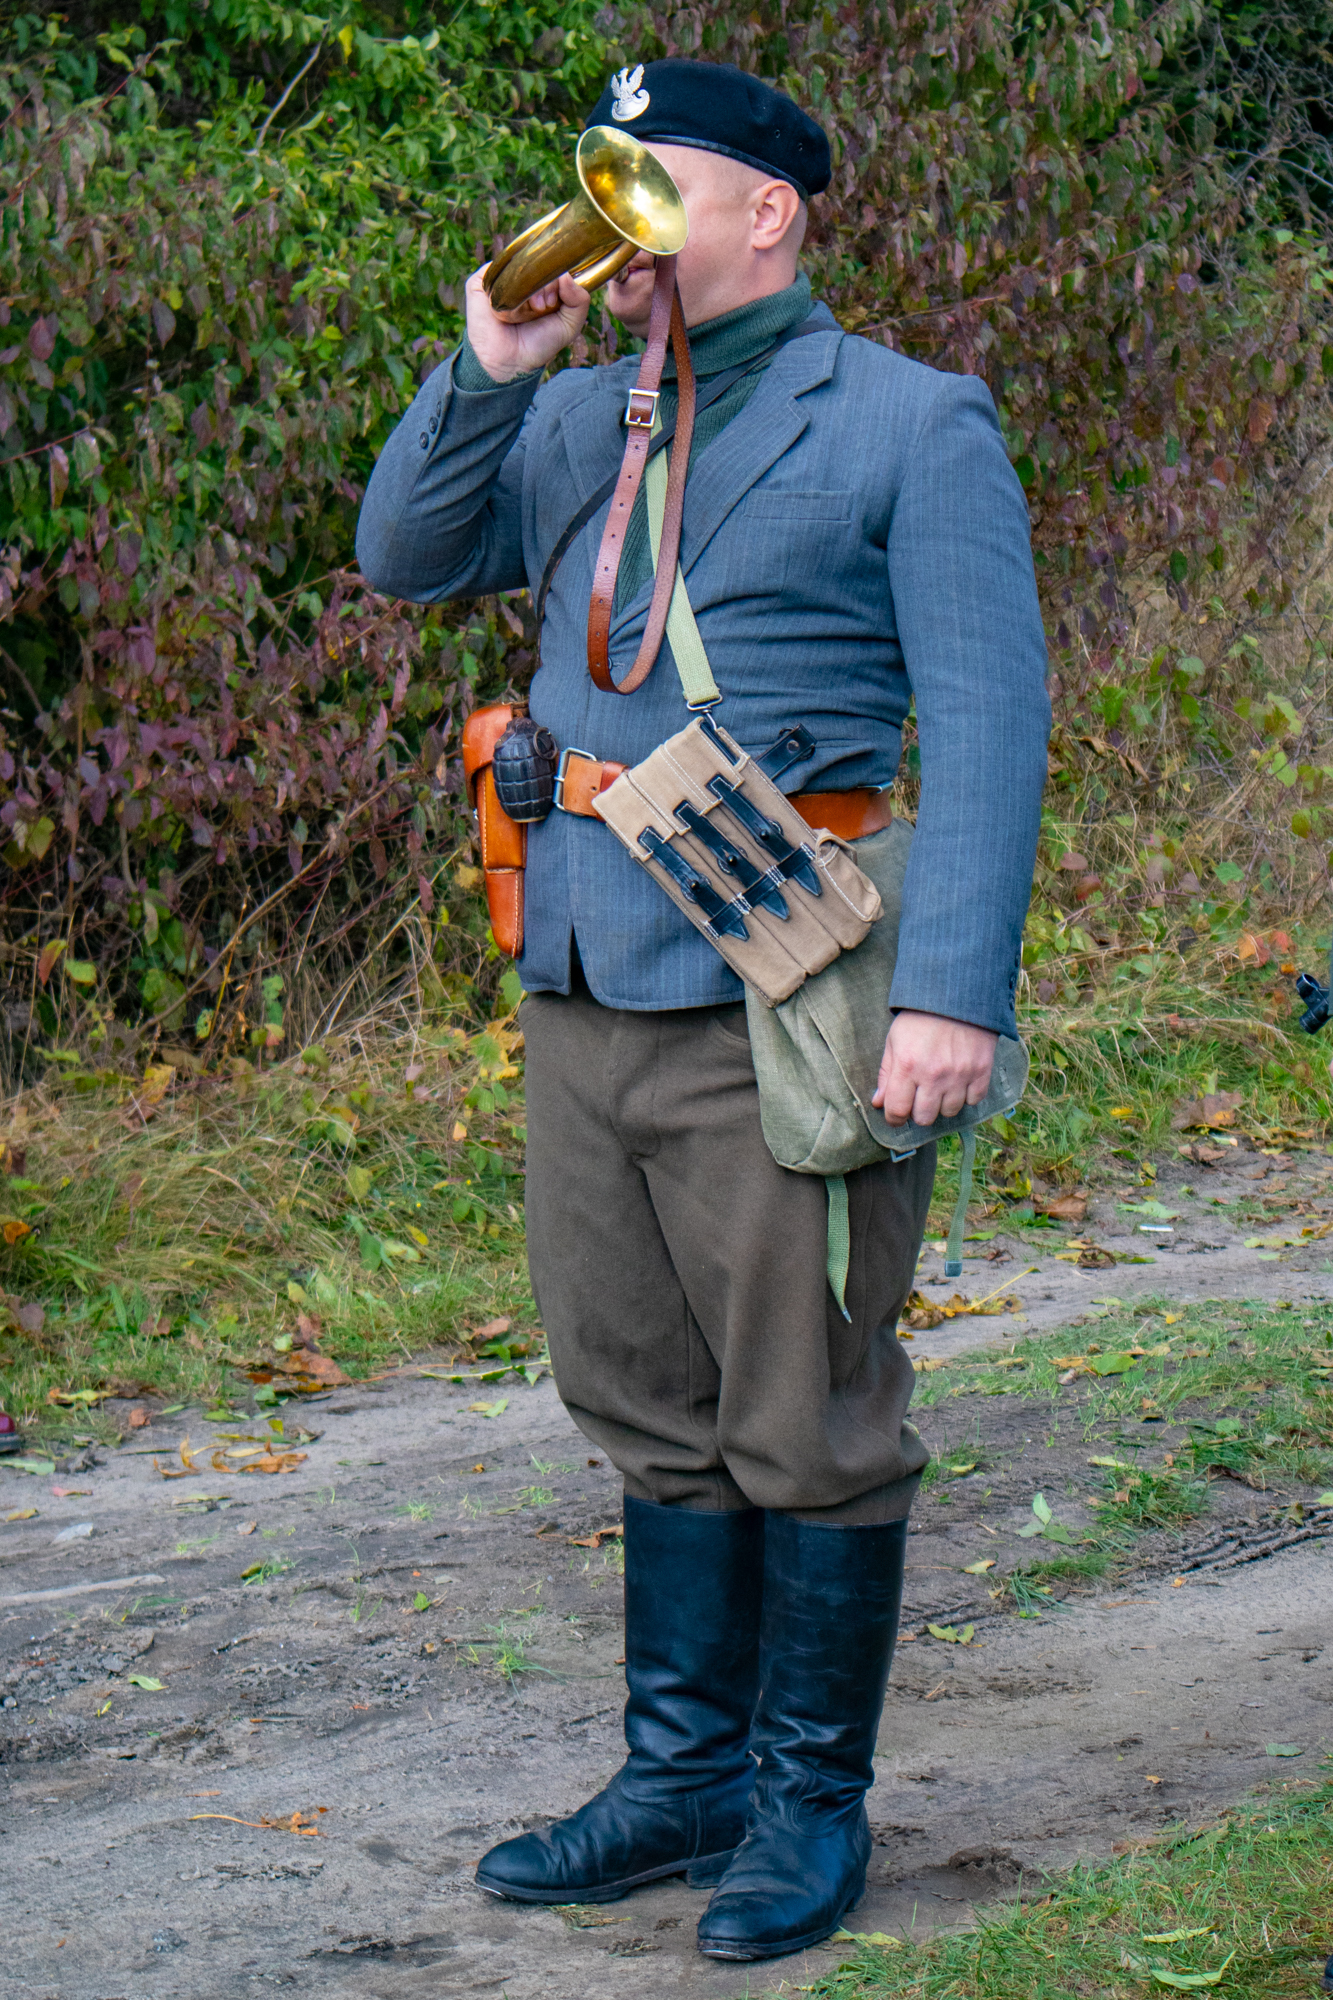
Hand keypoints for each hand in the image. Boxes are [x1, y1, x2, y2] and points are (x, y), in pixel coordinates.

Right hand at [464, 265, 590, 383]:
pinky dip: (505, 290)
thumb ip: (580, 301)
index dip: (557, 279)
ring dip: (526, 289)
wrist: (511, 362)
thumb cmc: (539, 344)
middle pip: (536, 262)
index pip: (552, 263)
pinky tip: (509, 308)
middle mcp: (520, 277)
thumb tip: (566, 274)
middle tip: (540, 308)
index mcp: (541, 282)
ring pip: (516, 267)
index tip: (553, 303)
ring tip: (529, 309)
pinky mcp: (479, 283)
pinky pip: (495, 273)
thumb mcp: (569, 325)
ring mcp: (500, 278)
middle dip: (544, 286)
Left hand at [872, 1010, 997, 1127]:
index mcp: (907, 1066)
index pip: (897, 1110)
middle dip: (918, 1112)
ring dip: (943, 1104)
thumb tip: (878, 1103)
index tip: (896, 1115)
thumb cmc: (920, 1017)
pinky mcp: (981, 1071)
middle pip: (924, 1118)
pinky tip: (959, 1082)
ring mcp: (960, 1075)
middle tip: (919, 1098)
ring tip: (940, 1087)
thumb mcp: (894, 1040)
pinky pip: (974, 1101)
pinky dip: (966, 1096)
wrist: (958, 995)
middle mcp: (933, 1075)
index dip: (894, 1118)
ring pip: (949, 1112)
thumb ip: (886, 1074)